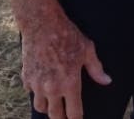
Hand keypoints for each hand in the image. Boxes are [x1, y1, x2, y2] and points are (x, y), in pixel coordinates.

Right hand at [20, 0, 110, 117]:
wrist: (41, 23)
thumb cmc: (67, 35)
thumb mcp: (87, 49)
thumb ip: (96, 69)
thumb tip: (106, 81)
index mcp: (69, 83)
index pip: (73, 113)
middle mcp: (52, 88)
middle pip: (56, 116)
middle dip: (61, 117)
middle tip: (65, 114)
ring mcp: (37, 84)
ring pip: (41, 107)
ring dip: (48, 107)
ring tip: (53, 102)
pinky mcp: (26, 77)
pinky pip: (30, 92)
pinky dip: (36, 91)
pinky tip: (42, 84)